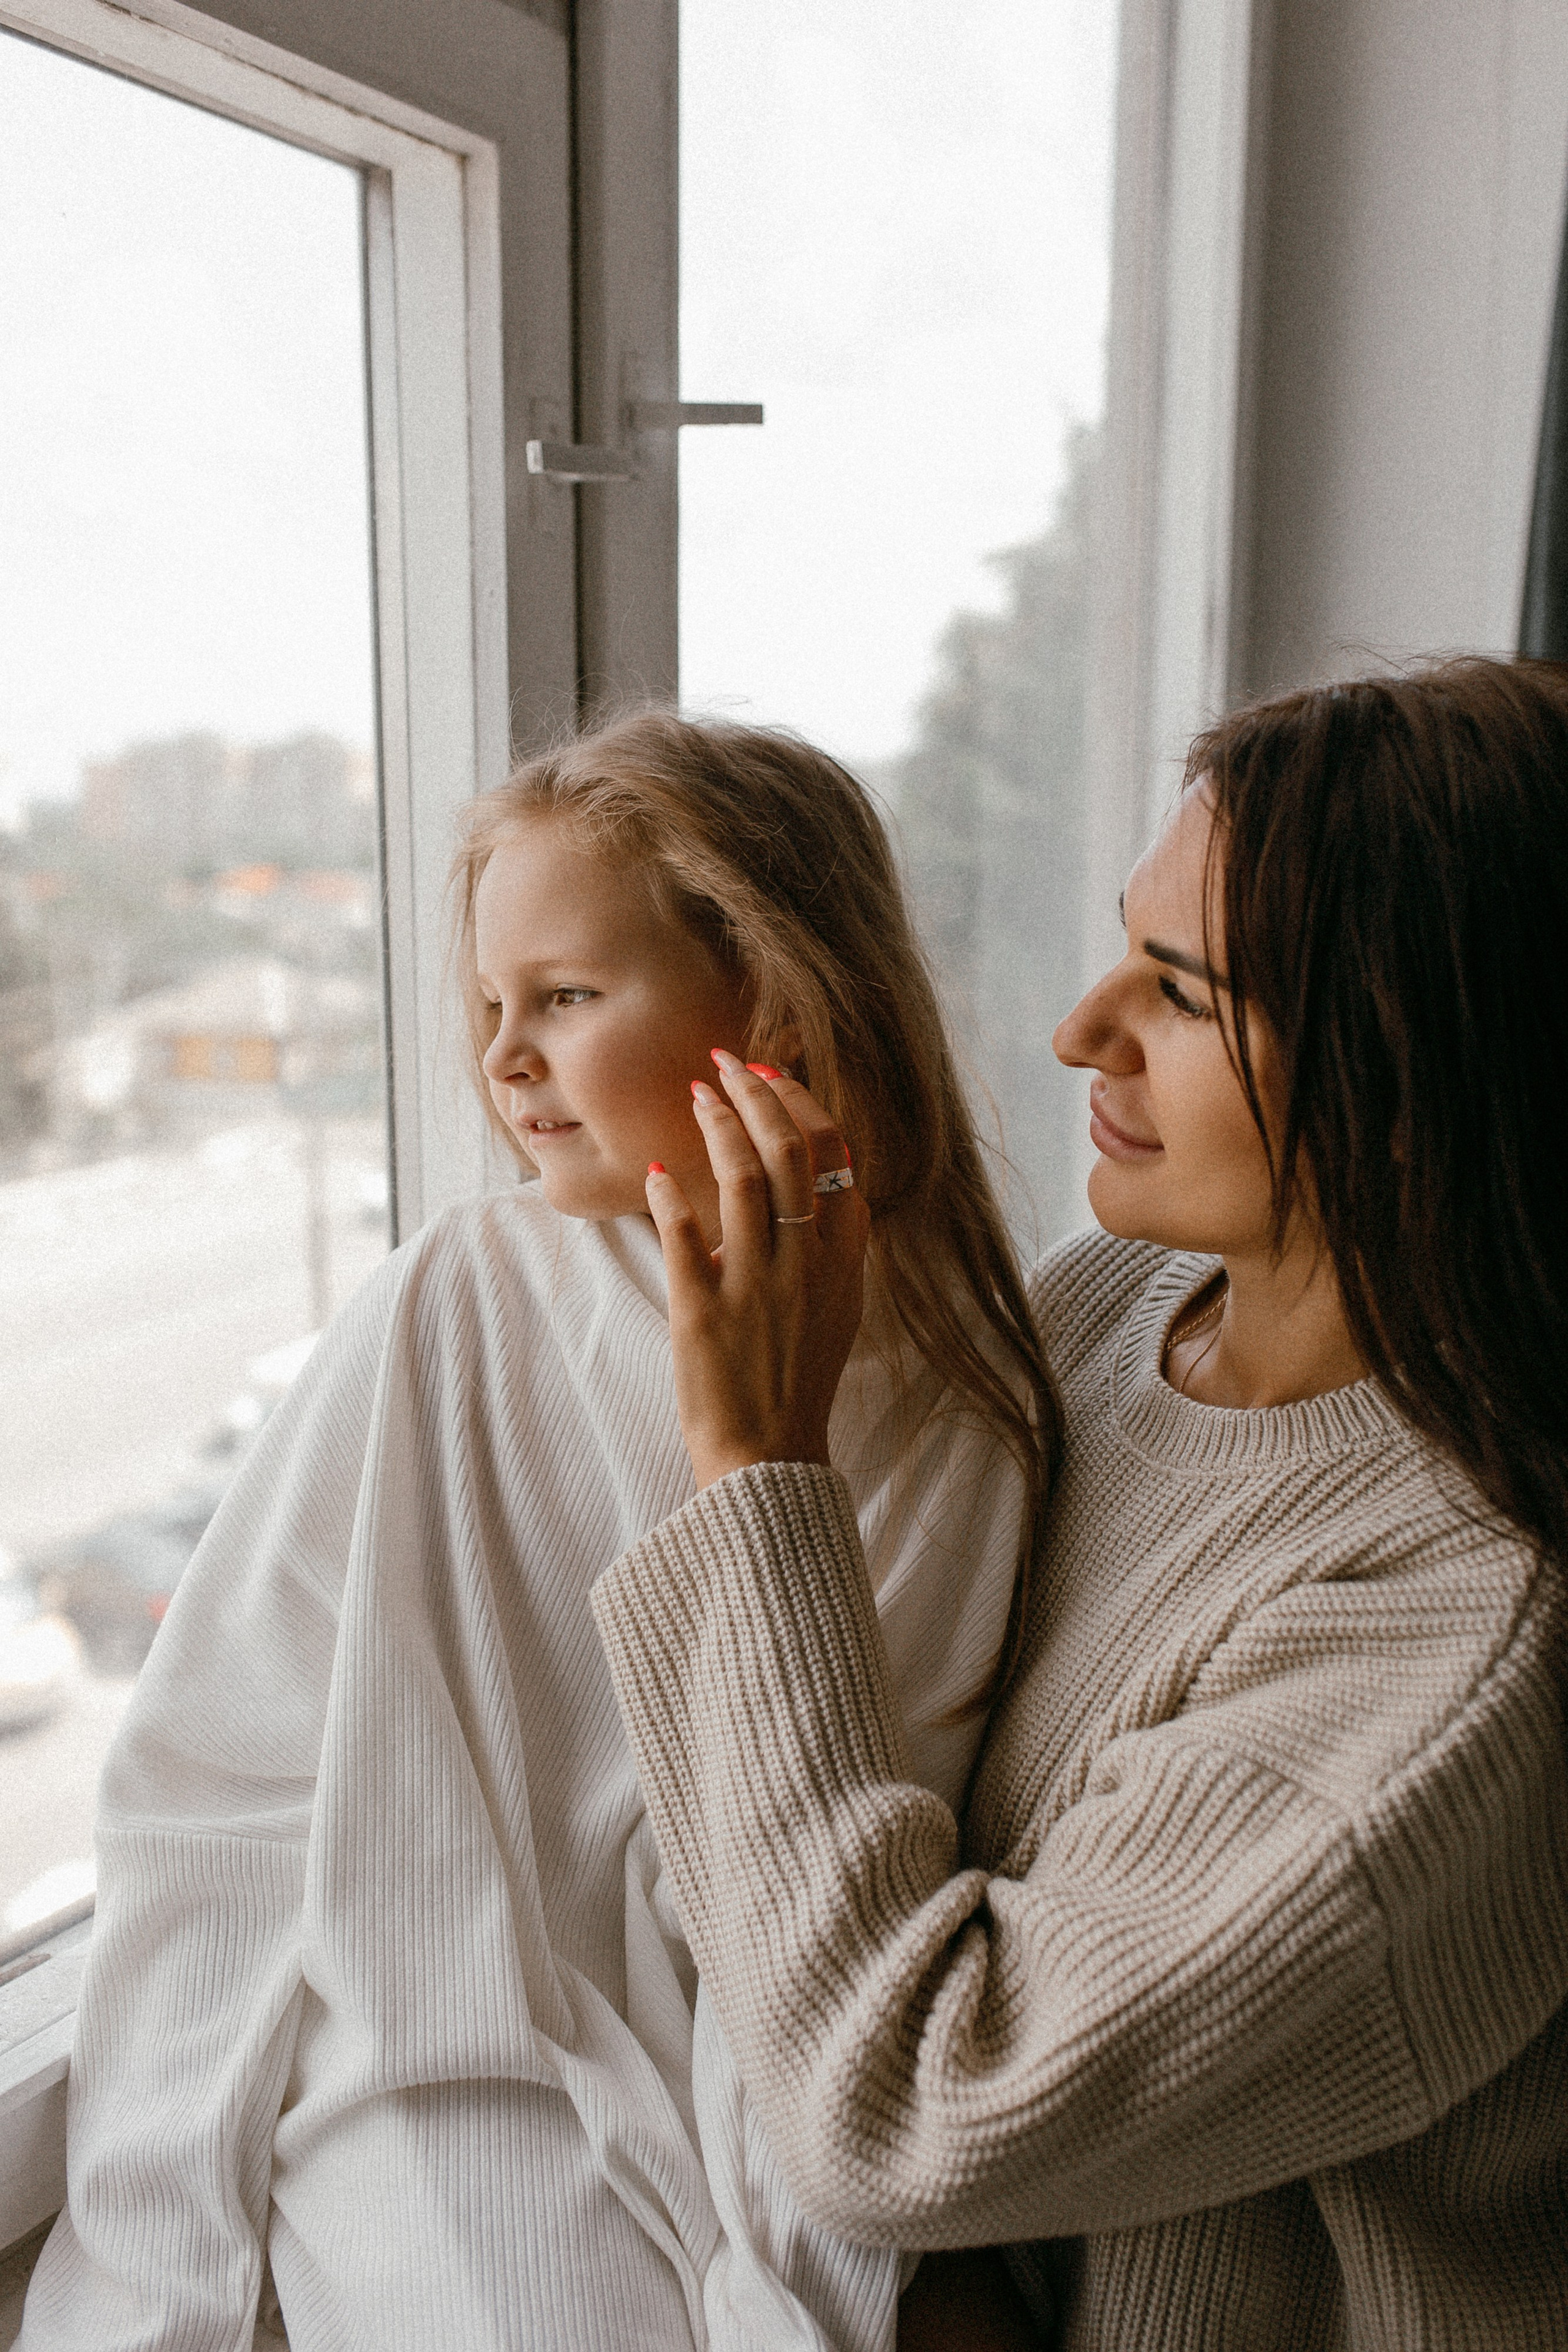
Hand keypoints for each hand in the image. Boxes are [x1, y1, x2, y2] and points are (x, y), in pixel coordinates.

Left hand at [644, 1051, 870, 1487]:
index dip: (798, 1101)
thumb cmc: (797, 1374)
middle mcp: (807, 1260)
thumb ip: (828, 1240)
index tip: (768, 1072)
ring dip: (716, 1122)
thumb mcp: (835, 1301)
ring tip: (695, 1093)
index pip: (833, 1151)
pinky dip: (668, 1194)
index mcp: (845, 1255)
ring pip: (742, 1175)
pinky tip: (656, 1170)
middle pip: (789, 1148)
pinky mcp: (705, 1309)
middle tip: (725, 1060)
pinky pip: (685, 1233)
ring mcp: (758, 1283)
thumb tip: (803, 1176)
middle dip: (755, 1091)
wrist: (769, 1454)